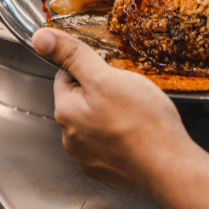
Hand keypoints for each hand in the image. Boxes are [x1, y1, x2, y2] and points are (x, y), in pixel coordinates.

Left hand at [34, 29, 208, 207]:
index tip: (112, 70)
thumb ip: (74, 56)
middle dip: (103, 92)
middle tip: (131, 91)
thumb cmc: (143, 123)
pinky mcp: (107, 170)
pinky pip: (109, 145)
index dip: (91, 68)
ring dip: (112, 115)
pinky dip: (121, 137)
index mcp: (67, 111)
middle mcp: (71, 137)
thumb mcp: (107, 78)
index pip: (66, 77)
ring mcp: (88, 157)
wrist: (168, 167)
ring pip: (95, 124)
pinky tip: (140, 133)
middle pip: (81, 101)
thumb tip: (40, 38)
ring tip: (139, 113)